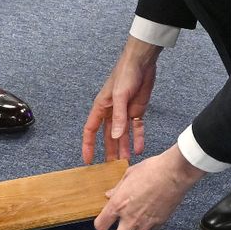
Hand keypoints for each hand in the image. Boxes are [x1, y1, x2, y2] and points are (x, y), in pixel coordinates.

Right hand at [82, 36, 159, 163]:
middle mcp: (111, 112)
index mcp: (101, 107)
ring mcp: (125, 112)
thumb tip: (116, 137)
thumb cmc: (125, 73)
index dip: (88, 145)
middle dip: (109, 151)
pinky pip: (136, 128)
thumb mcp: (120, 96)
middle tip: (110, 168)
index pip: (90, 130)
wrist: (142, 62)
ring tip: (125, 162)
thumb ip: (118, 117)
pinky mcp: (137, 110)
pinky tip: (139, 149)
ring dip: (124, 147)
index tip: (88, 160)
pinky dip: (137, 138)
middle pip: (108, 136)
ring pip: (123, 135)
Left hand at [93, 145, 204, 229]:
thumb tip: (109, 195)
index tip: (100, 224)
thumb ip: (117, 188)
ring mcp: (145, 224)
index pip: (101, 225)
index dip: (98, 226)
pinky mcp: (158, 224)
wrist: (175, 173)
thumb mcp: (129, 174)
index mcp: (119, 204)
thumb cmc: (152, 169)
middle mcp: (130, 218)